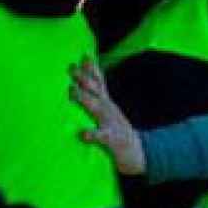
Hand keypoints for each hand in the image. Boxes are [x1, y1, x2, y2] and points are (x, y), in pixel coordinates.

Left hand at [70, 60, 147, 174]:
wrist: (136, 151)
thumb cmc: (116, 130)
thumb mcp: (108, 110)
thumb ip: (98, 96)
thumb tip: (83, 82)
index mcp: (107, 103)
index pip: (99, 82)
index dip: (92, 69)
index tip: (84, 56)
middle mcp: (108, 109)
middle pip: (95, 90)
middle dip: (83, 78)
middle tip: (71, 68)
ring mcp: (111, 122)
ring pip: (96, 108)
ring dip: (84, 98)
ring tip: (72, 93)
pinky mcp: (112, 139)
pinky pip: (101, 136)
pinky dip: (92, 134)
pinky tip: (83, 134)